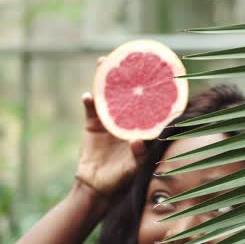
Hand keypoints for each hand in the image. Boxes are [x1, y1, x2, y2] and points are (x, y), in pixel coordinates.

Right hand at [74, 57, 146, 199]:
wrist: (97, 186)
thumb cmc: (123, 177)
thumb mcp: (134, 167)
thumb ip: (139, 154)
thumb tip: (138, 141)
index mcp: (142, 127)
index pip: (150, 105)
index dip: (153, 90)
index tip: (157, 73)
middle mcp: (127, 120)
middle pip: (128, 94)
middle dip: (126, 75)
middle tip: (125, 57)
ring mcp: (110, 121)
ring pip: (108, 96)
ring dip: (104, 80)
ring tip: (102, 64)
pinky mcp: (92, 125)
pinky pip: (91, 109)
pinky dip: (89, 102)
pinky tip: (87, 96)